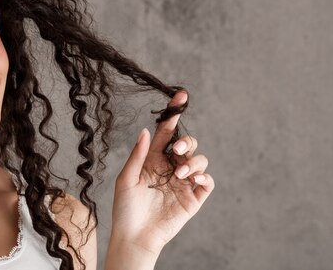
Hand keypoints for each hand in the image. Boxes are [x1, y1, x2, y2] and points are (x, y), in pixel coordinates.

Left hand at [109, 90, 214, 254]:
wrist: (134, 237)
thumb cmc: (125, 209)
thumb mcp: (126, 179)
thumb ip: (138, 155)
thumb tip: (146, 130)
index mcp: (153, 159)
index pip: (166, 133)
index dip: (173, 115)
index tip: (180, 96)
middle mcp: (170, 167)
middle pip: (188, 144)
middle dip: (187, 141)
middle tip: (179, 148)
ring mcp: (183, 182)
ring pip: (199, 160)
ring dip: (193, 161)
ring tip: (179, 174)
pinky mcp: (193, 198)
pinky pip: (206, 181)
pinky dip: (204, 176)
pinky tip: (193, 178)